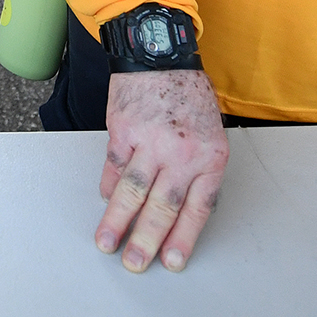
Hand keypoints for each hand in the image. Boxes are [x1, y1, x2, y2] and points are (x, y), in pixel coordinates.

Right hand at [96, 69, 227, 272]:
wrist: (160, 53)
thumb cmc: (188, 94)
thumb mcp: (210, 132)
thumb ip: (198, 170)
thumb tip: (178, 209)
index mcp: (209, 157)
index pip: (197, 209)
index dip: (182, 238)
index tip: (171, 261)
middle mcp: (181, 153)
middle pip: (162, 206)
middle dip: (146, 240)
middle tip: (135, 263)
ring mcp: (150, 141)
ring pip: (133, 191)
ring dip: (118, 221)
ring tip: (107, 243)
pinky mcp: (123, 130)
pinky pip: (114, 165)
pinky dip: (109, 186)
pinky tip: (106, 201)